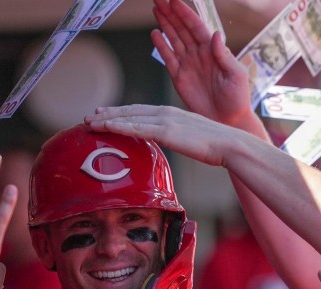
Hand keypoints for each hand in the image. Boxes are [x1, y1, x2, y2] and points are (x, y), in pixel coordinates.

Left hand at [86, 104, 241, 166]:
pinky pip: (137, 127)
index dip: (121, 112)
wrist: (230, 145)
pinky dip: (119, 125)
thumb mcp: (191, 140)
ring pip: (129, 118)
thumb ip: (177, 139)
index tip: (105, 114)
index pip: (140, 111)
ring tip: (90, 122)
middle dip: (109, 113)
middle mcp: (165, 113)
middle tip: (90, 116)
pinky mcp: (166, 131)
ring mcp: (165, 120)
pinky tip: (106, 126)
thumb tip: (170, 146)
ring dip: (107, 119)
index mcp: (171, 114)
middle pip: (130, 111)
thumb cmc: (215, 146)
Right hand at [151, 0, 253, 128]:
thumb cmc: (237, 99)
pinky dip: (161, 46)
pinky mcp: (179, 77)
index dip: (184, 13)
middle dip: (171, 13)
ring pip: (174, 39)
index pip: (196, 26)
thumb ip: (224, 55)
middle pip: (182, 28)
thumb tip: (215, 35)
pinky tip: (155, 33)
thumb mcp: (236, 75)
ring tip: (156, 8)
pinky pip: (168, 57)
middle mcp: (198, 54)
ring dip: (165, 24)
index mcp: (212, 50)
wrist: (227, 121)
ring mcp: (188, 64)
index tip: (174, 0)